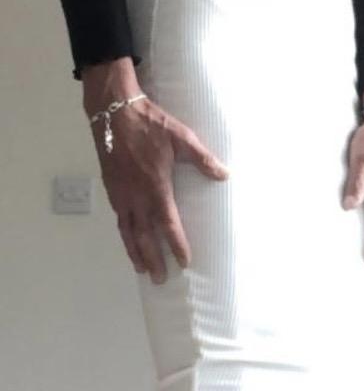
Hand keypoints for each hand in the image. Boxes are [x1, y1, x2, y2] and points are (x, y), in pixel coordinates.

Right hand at [82, 63, 228, 283]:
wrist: (113, 111)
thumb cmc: (150, 123)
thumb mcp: (181, 137)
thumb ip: (203, 158)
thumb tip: (225, 174)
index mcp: (155, 186)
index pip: (168, 223)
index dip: (176, 244)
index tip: (184, 262)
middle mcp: (136, 196)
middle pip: (144, 235)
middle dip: (153, 258)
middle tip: (160, 279)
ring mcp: (121, 193)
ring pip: (127, 231)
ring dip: (135, 252)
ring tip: (142, 270)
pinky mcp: (112, 188)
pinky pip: (119, 219)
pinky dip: (124, 235)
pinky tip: (129, 240)